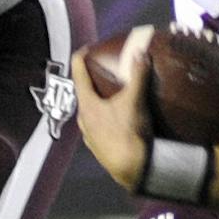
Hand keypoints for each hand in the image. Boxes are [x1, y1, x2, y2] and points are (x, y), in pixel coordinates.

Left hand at [70, 39, 150, 189]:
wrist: (131, 170)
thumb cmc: (128, 134)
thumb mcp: (135, 102)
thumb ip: (137, 76)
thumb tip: (140, 53)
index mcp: (87, 105)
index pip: (78, 74)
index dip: (81, 57)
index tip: (87, 48)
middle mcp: (83, 119)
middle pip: (84, 93)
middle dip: (93, 80)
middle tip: (105, 70)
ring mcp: (89, 136)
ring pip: (91, 111)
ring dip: (99, 101)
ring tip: (113, 94)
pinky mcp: (98, 148)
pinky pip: (98, 126)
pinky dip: (105, 117)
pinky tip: (118, 119)